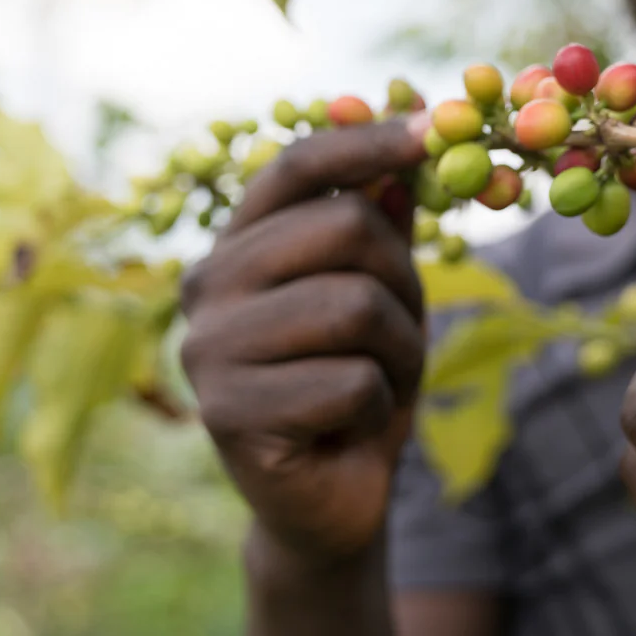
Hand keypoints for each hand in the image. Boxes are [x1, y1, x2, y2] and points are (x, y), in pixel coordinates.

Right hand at [179, 118, 429, 565]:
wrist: (330, 502)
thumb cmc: (355, 386)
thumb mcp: (381, 298)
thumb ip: (382, 229)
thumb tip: (402, 156)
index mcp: (237, 246)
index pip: (294, 168)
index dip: (364, 144)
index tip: (429, 133)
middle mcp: (207, 287)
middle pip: (343, 228)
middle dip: (403, 280)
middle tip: (403, 331)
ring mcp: (210, 352)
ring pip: (355, 306)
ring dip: (400, 350)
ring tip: (380, 382)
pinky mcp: (229, 416)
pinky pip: (352, 382)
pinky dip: (379, 406)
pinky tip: (351, 428)